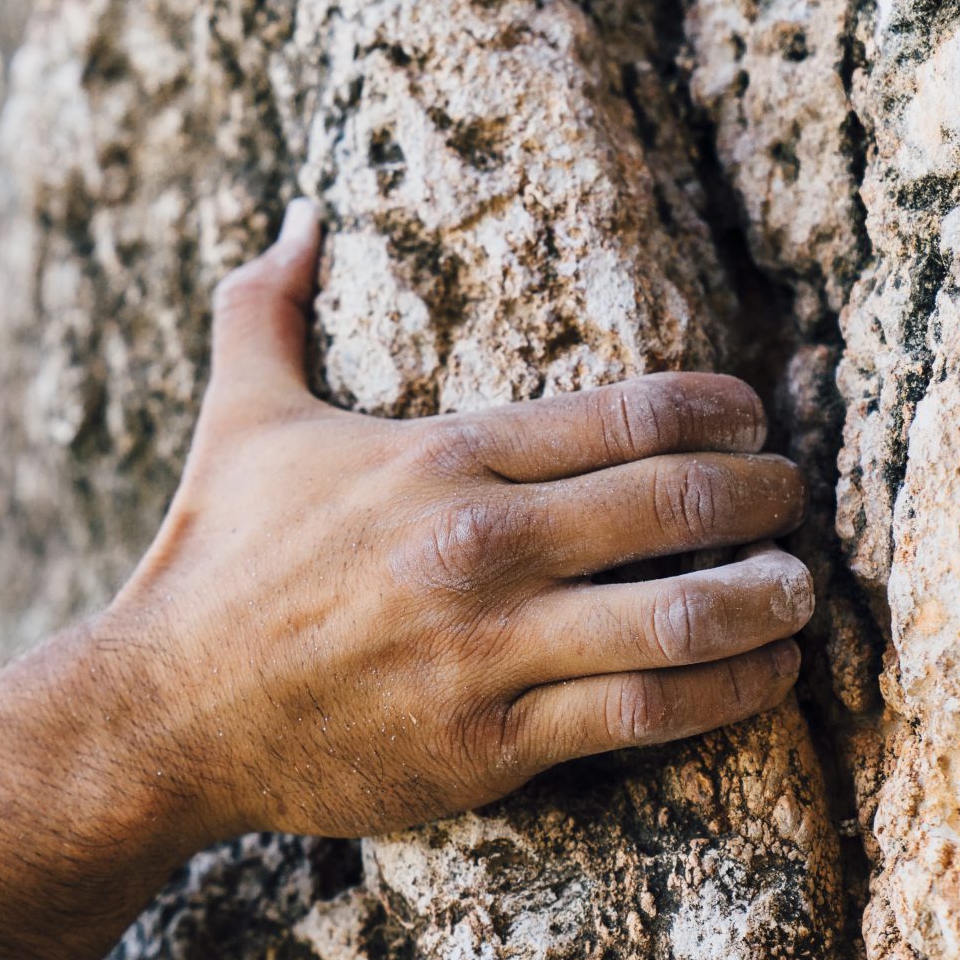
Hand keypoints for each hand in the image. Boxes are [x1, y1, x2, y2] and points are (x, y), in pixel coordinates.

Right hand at [108, 199, 810, 841]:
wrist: (166, 711)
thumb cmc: (212, 559)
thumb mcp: (238, 417)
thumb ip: (268, 307)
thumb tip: (297, 216)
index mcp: (437, 457)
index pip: (629, 412)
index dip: (720, 407)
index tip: (750, 417)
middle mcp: (478, 546)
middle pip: (681, 502)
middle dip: (763, 493)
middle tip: (786, 495)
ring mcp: (489, 648)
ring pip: (686, 615)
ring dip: (769, 599)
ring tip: (794, 593)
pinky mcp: (491, 742)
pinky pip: (646, 713)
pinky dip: (728, 695)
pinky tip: (758, 676)